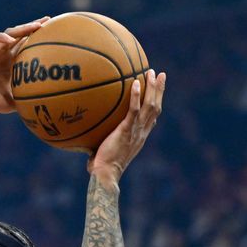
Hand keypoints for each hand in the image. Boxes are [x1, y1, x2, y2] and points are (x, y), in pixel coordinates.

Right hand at [0, 17, 49, 113]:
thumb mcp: (12, 103)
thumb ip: (25, 100)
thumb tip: (43, 107)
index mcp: (12, 64)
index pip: (27, 45)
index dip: (39, 38)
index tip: (54, 34)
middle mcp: (5, 55)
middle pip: (22, 34)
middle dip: (35, 26)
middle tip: (50, 20)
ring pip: (10, 32)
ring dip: (23, 28)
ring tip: (36, 26)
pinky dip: (0, 36)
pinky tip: (10, 40)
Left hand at [88, 69, 166, 184]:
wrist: (106, 174)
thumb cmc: (102, 168)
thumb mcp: (104, 151)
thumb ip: (100, 141)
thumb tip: (86, 137)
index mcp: (139, 137)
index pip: (151, 120)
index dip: (155, 106)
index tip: (156, 95)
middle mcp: (141, 132)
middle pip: (155, 107)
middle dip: (159, 90)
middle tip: (160, 75)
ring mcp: (136, 131)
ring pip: (150, 105)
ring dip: (153, 88)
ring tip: (152, 72)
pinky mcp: (126, 130)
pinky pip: (134, 110)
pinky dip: (136, 96)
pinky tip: (135, 82)